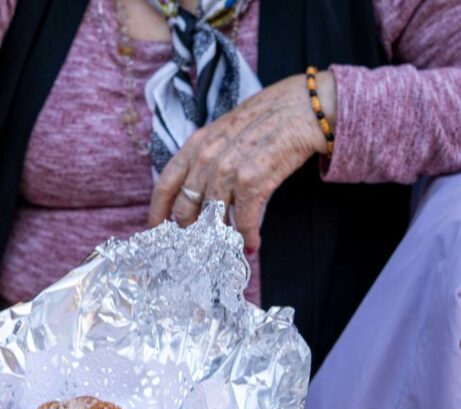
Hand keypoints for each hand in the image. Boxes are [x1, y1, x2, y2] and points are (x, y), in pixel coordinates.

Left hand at [148, 71, 335, 251]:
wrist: (304, 107)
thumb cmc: (267, 117)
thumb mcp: (224, 130)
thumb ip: (206, 156)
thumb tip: (197, 188)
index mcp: (196, 144)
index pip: (165, 184)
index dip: (157, 212)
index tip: (155, 229)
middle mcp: (207, 158)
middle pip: (185, 208)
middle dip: (189, 231)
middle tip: (197, 245)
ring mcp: (228, 171)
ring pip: (212, 219)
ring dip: (219, 239)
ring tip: (225, 249)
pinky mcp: (253, 182)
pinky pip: (243, 222)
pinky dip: (247, 238)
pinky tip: (251, 245)